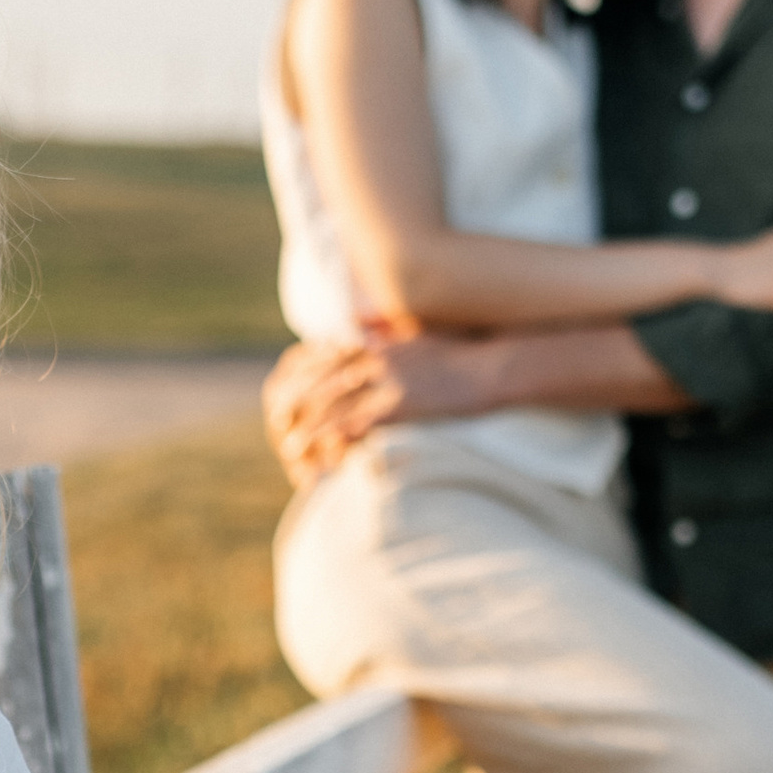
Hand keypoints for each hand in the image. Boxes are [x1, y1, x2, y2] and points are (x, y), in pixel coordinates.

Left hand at [262, 329, 497, 483]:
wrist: (494, 366)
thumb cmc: (461, 351)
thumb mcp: (417, 328)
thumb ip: (382, 323)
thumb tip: (355, 314)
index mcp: (375, 340)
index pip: (321, 358)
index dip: (299, 381)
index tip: (282, 399)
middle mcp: (374, 356)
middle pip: (318, 381)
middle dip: (294, 407)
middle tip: (278, 429)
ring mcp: (385, 380)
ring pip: (330, 405)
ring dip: (307, 430)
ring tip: (290, 450)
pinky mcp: (399, 404)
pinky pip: (355, 426)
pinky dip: (334, 443)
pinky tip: (322, 458)